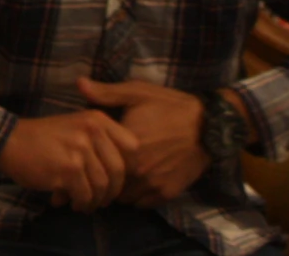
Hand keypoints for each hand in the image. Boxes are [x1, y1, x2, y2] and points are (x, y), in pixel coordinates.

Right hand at [0, 109, 139, 211]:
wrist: (9, 141)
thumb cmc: (44, 137)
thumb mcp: (76, 125)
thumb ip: (102, 140)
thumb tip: (126, 172)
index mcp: (97, 119)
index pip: (132, 146)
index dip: (129, 165)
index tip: (116, 176)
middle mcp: (91, 131)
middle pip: (119, 170)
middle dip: (112, 190)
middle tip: (103, 199)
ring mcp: (79, 150)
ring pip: (103, 186)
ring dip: (96, 201)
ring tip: (85, 203)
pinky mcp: (67, 169)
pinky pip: (85, 195)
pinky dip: (81, 203)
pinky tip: (72, 202)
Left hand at [75, 77, 207, 205]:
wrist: (210, 127)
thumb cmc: (170, 107)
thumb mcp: (137, 93)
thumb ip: (106, 93)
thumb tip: (78, 84)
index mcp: (126, 145)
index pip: (96, 161)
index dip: (88, 160)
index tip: (83, 157)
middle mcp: (137, 170)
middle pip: (107, 181)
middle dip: (101, 176)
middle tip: (98, 169)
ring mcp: (153, 184)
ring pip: (123, 196)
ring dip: (118, 189)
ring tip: (115, 177)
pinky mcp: (167, 193)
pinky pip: (141, 203)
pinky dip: (135, 196)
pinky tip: (134, 183)